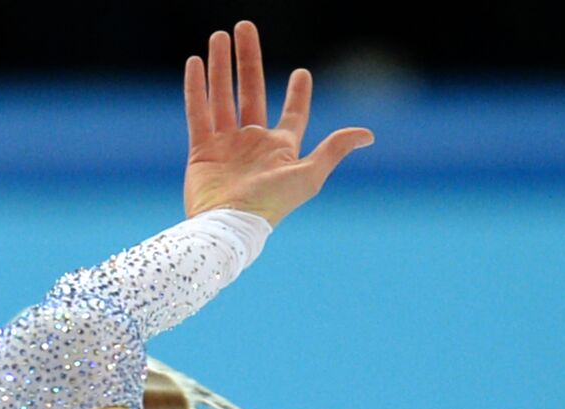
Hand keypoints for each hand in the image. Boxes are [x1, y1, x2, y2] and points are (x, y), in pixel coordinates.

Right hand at [183, 21, 373, 226]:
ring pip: (222, 96)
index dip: (298, 94)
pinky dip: (196, 88)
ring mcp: (225, 145)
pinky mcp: (201, 151)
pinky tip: (195, 63)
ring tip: (218, 36)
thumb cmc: (271, 204)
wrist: (229, 225)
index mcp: (280, 148)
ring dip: (220, 66)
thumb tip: (369, 134)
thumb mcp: (309, 175)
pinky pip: (198, 113)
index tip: (301, 73)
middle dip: (247, 60)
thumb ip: (334, 149)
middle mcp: (252, 143)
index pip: (292, 114)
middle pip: (250, 91)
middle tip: (244, 28)